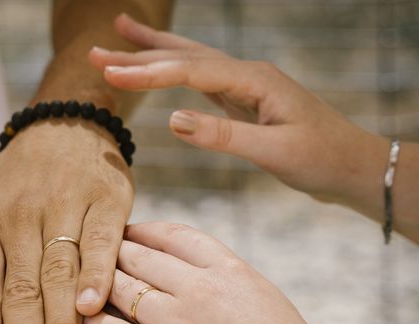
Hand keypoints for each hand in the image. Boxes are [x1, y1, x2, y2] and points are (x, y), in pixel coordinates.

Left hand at [0, 119, 133, 323]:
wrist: (64, 128)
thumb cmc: (12, 179)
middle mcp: (21, 217)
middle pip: (21, 287)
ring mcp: (64, 208)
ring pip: (60, 271)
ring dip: (61, 322)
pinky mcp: (105, 201)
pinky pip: (100, 242)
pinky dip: (98, 273)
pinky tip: (94, 307)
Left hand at [83, 223, 418, 323]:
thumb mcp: (262, 301)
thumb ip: (225, 283)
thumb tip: (193, 275)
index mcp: (229, 268)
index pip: (173, 233)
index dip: (143, 230)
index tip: (125, 233)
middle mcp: (201, 287)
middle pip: (138, 255)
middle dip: (110, 254)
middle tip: (88, 257)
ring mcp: (181, 323)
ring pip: (119, 287)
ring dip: (95, 286)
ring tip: (79, 287)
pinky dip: (94, 323)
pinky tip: (84, 322)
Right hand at [89, 14, 389, 215]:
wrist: (352, 165)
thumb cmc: (320, 159)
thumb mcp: (274, 151)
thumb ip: (223, 134)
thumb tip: (173, 120)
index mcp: (254, 81)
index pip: (190, 71)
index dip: (148, 73)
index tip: (109, 74)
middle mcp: (247, 74)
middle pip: (184, 57)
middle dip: (139, 54)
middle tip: (96, 50)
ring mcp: (245, 85)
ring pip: (191, 61)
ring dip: (154, 52)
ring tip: (122, 34)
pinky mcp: (244, 100)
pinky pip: (201, 79)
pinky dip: (176, 70)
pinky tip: (164, 67)